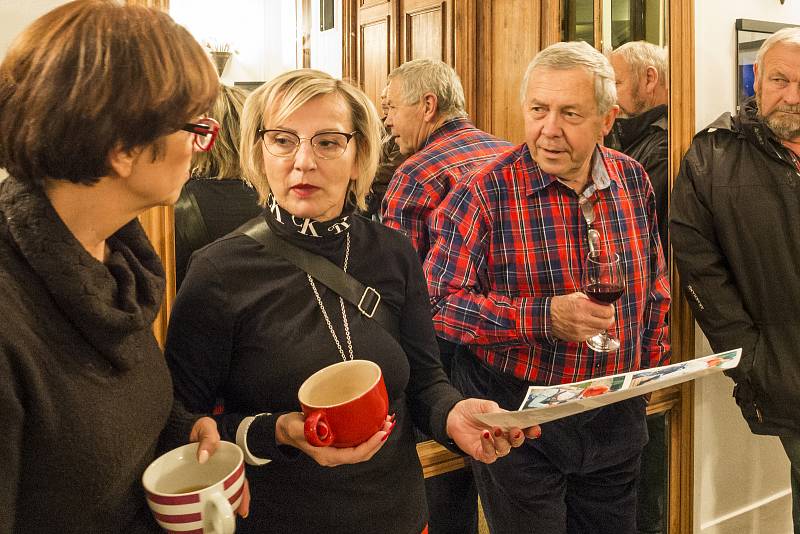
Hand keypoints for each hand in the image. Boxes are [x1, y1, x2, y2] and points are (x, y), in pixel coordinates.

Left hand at [189, 417, 250, 517]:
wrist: (182, 425)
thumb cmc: (198, 425)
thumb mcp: (206, 426)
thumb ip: (207, 438)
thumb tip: (203, 458)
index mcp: (228, 458)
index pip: (240, 478)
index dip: (243, 493)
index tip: (243, 508)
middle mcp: (220, 469)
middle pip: (232, 488)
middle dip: (234, 503)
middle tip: (232, 517)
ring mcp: (208, 474)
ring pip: (218, 491)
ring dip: (220, 504)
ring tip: (220, 518)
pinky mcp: (195, 478)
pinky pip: (202, 492)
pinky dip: (203, 502)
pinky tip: (202, 511)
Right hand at [275, 412, 395, 466]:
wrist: (285, 430)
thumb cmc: (290, 428)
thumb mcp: (295, 428)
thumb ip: (305, 430)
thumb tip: (318, 429)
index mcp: (327, 456)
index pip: (354, 455)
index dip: (370, 445)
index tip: (381, 433)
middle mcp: (334, 456)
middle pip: (363, 454)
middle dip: (378, 441)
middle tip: (388, 424)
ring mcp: (337, 450)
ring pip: (362, 448)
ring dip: (376, 437)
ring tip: (386, 422)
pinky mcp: (339, 442)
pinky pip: (357, 442)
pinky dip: (368, 433)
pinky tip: (374, 422)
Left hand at [445, 398, 540, 463]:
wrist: (453, 416)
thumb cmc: (473, 410)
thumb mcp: (484, 405)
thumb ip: (494, 410)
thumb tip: (503, 417)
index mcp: (509, 425)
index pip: (524, 429)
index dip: (532, 430)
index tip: (536, 428)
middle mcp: (503, 438)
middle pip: (516, 441)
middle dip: (518, 437)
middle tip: (516, 430)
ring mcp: (493, 447)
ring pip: (504, 449)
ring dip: (501, 440)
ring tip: (495, 429)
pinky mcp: (481, 453)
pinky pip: (489, 454)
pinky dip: (488, 445)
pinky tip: (485, 434)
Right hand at [550, 292, 614, 341]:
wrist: (546, 317)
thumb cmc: (560, 305)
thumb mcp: (576, 297)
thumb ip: (590, 300)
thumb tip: (602, 304)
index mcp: (583, 307)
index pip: (607, 312)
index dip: (611, 309)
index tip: (609, 308)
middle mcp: (583, 320)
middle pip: (608, 323)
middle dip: (609, 318)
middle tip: (607, 315)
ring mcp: (581, 331)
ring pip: (601, 330)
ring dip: (601, 324)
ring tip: (594, 319)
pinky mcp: (578, 338)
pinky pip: (592, 335)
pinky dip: (592, 330)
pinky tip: (587, 325)